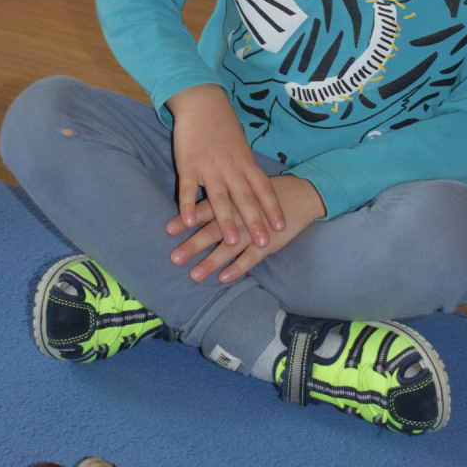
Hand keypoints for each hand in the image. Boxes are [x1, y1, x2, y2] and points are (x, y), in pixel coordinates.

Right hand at [166, 84, 285, 249]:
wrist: (202, 102)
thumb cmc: (223, 126)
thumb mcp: (241, 146)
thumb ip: (246, 168)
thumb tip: (258, 190)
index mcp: (245, 162)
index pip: (263, 188)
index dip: (272, 208)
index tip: (281, 227)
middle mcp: (230, 167)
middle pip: (245, 198)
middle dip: (255, 222)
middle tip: (264, 244)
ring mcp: (209, 166)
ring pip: (219, 198)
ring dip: (225, 221)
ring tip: (231, 242)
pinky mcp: (187, 165)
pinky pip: (188, 189)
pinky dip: (187, 206)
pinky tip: (187, 223)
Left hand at [166, 173, 325, 283]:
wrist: (299, 194)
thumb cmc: (263, 192)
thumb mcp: (241, 188)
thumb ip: (219, 197)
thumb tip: (192, 205)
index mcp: (231, 200)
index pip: (204, 210)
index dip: (186, 219)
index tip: (168, 230)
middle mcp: (239, 215)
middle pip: (213, 231)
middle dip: (193, 245)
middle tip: (174, 258)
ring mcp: (253, 230)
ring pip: (229, 247)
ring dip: (211, 261)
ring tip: (194, 275)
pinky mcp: (268, 243)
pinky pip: (251, 257)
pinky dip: (237, 267)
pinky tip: (224, 278)